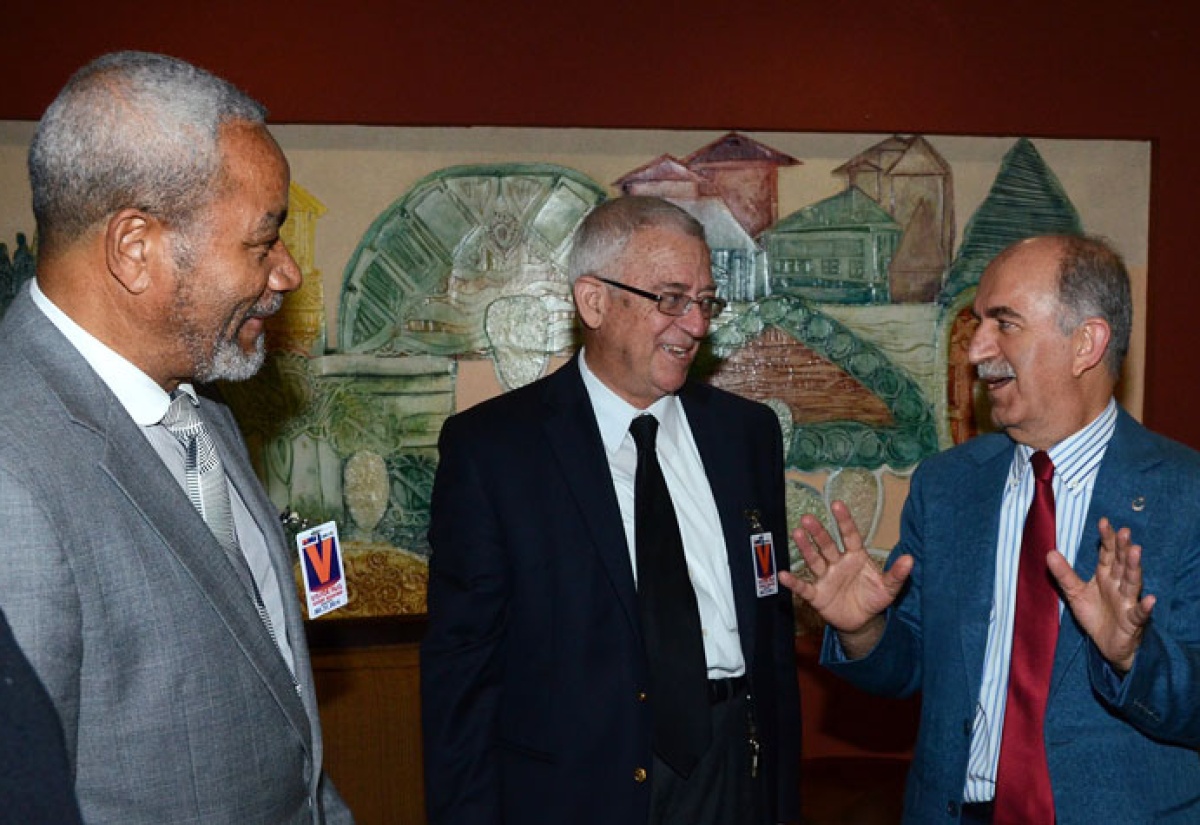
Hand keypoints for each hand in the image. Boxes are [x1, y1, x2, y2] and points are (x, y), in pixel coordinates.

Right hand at [780, 500, 912, 657]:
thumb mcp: (889, 588)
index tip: (836, 504)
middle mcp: (838, 563)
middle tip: (808, 518)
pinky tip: (784, 575)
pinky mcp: (817, 595)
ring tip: (797, 533)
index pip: (849, 535)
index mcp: (855, 557)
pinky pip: (804, 588)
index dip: (844, 521)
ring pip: (814, 560)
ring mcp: (826, 578)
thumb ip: (897, 574)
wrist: (862, 622)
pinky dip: (794, 583)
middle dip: (818, 532)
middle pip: (827, 545)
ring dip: (806, 548)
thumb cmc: (873, 598)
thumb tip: (910, 559)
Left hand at [1047, 517, 1155, 673]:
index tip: (1104, 522)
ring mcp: (1127, 602)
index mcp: (1105, 576)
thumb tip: (1049, 552)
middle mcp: (1118, 585)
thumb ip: (1064, 574)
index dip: (1107, 539)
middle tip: (1124, 531)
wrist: (1107, 645)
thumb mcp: (1075, 593)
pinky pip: (1140, 613)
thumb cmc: (1095, 615)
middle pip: (1121, 563)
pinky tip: (1150, 599)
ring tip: (1136, 551)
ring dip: (1133, 568)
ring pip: (1132, 582)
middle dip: (1122, 548)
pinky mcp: (1132, 621)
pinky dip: (1145, 607)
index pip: (1107, 554)